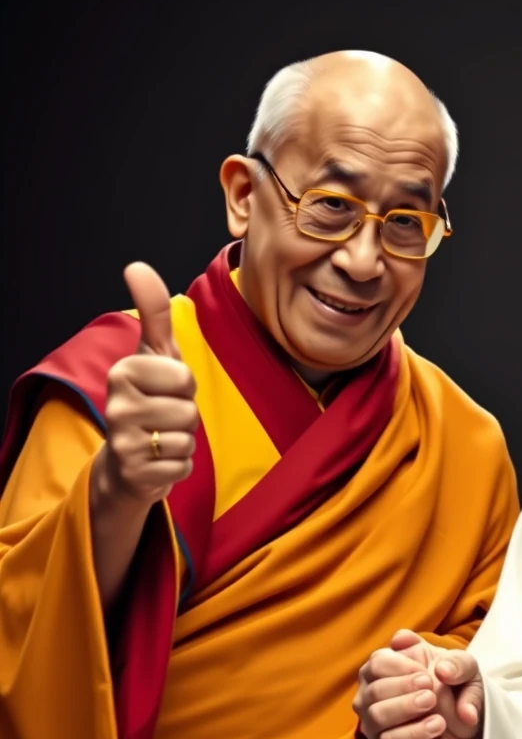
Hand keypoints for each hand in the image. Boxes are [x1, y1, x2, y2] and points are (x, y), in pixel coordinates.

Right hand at [95, 263, 198, 506]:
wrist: (129, 461)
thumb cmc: (150, 400)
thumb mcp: (155, 355)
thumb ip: (153, 313)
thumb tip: (138, 266)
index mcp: (123, 371)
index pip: (184, 377)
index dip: (184, 386)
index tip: (166, 390)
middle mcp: (116, 405)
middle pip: (188, 409)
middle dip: (186, 415)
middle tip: (166, 416)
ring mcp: (122, 441)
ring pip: (187, 438)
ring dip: (185, 441)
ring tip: (164, 437)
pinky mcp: (136, 472)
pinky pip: (183, 465)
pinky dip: (180, 465)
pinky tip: (161, 460)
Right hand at [353, 630, 482, 738]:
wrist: (469, 723)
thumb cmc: (456, 685)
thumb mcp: (465, 668)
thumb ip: (457, 663)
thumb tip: (443, 671)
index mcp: (384, 669)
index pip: (377, 664)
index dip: (400, 669)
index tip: (427, 677)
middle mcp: (373, 700)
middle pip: (373, 698)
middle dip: (404, 700)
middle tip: (431, 698)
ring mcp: (379, 731)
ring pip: (383, 734)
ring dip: (413, 730)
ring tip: (440, 723)